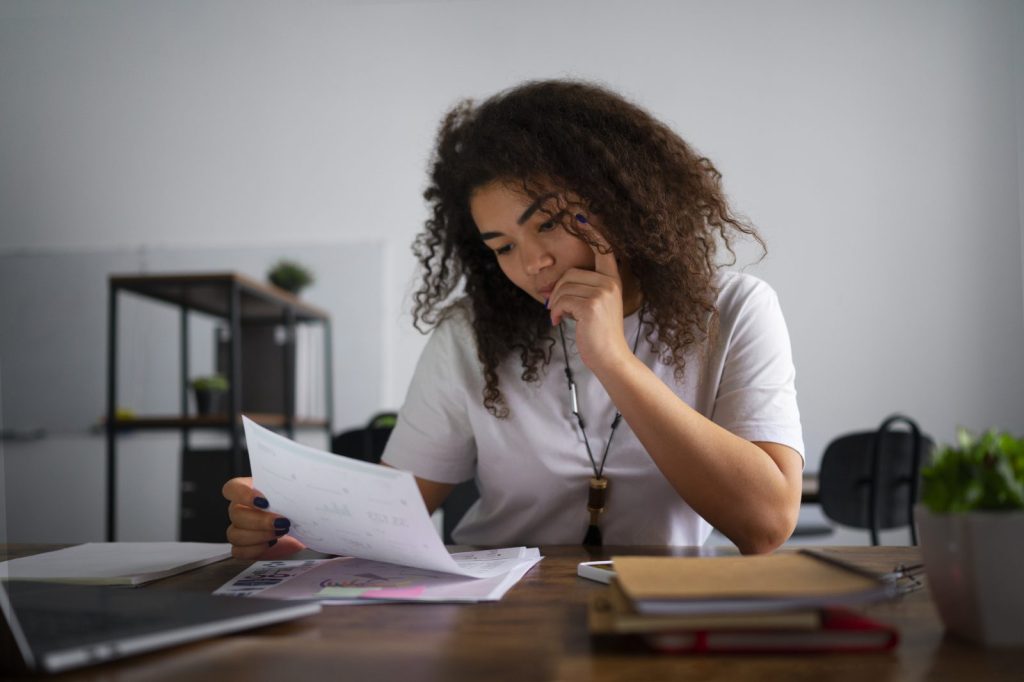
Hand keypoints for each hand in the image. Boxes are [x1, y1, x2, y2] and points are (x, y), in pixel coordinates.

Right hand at [222, 477, 304, 558]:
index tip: (264, 502)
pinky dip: (255, 549)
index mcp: (249, 490)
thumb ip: (290, 490)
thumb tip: (297, 490)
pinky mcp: (244, 547)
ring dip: (259, 536)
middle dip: (260, 521)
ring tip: (280, 532)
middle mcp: (241, 508)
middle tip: (282, 522)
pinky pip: (239, 551)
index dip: (243, 495)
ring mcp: (239, 529)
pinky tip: (271, 543)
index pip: (232, 489)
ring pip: (234, 534)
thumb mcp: (295, 494)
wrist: (304, 528)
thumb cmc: (297, 507)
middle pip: (235, 514)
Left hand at [547, 230, 631, 371]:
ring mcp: (602, 293)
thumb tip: (552, 288)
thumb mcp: (595, 308)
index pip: (604, 250)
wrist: (611, 358)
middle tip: (558, 310)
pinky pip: (562, 300)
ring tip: (561, 318)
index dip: (592, 232)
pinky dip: (556, 312)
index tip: (580, 215)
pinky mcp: (591, 305)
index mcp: (612, 280)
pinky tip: (559, 322)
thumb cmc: (599, 335)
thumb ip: (582, 291)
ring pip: (564, 287)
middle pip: (570, 273)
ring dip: (556, 304)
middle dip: (558, 291)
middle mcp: (609, 283)